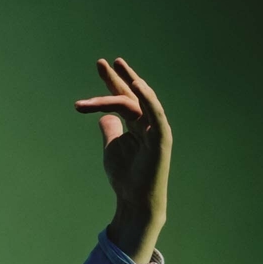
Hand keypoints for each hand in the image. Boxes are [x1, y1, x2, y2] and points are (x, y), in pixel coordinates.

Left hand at [74, 58, 170, 263]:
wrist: (134, 201)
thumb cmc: (126, 176)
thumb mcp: (112, 147)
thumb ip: (110, 129)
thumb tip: (104, 116)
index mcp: (136, 123)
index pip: (123, 97)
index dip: (112, 81)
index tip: (100, 65)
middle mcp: (147, 122)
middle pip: (131, 94)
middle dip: (117, 78)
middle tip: (101, 62)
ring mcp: (155, 129)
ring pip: (137, 103)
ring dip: (122, 88)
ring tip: (112, 70)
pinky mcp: (161, 138)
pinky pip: (156, 114)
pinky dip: (148, 98)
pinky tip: (137, 84)